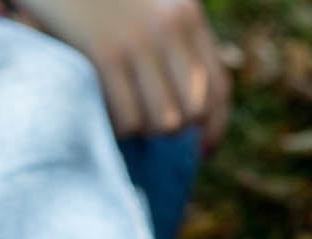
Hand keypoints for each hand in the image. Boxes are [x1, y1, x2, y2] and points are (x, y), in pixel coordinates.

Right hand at [9, 0, 230, 143]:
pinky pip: (128, 119)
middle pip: (193, 112)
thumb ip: (161, 36)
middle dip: (167, 129)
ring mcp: (140, 40)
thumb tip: (182, 104)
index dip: (213, 127)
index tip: (202, 150)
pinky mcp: (106, 52)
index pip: (218, 87)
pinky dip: (112, 126)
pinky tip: (94, 109)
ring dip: (138, 130)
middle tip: (138, 124)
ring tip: (111, 113)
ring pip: (164, 121)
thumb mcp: (137, 1)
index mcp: (185, 12)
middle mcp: (171, 27)